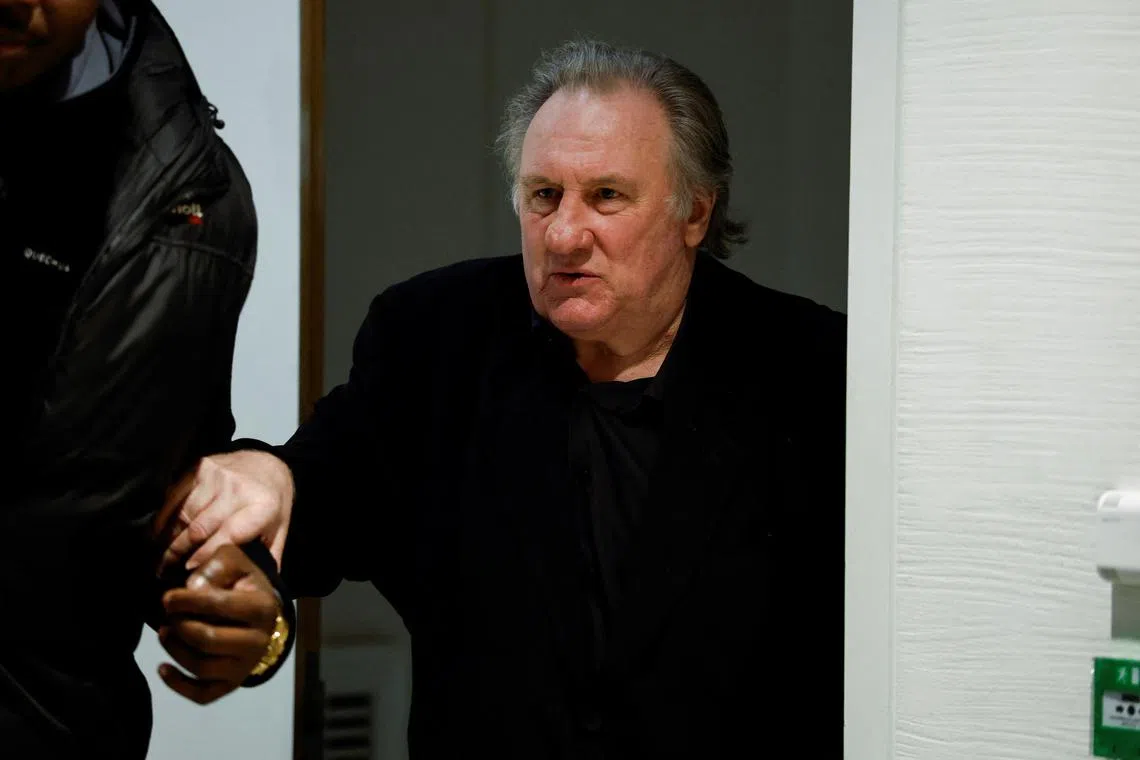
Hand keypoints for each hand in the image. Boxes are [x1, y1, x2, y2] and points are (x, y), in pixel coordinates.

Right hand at [156, 450, 293, 572]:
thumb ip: (267, 560)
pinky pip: (174, 497)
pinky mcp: (198, 468)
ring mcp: (216, 476)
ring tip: (159, 559)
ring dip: (168, 538)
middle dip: (179, 553)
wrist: (266, 463)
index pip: (228, 535)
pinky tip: (157, 535)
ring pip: (183, 514)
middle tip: (165, 573)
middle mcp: (237, 490)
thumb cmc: (271, 503)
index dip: (205, 556)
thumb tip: (254, 593)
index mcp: (261, 507)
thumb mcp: (279, 530)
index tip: (189, 574)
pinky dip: (164, 518)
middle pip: (199, 528)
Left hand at [158, 544, 281, 704]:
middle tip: (168, 615)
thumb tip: (193, 589)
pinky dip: (177, 684)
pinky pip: (202, 695)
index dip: (186, 601)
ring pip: (201, 667)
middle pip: (207, 639)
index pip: (219, 605)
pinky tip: (162, 667)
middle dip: (180, 626)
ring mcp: (246, 667)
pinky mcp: (232, 685)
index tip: (167, 598)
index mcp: (263, 608)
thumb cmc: (242, 583)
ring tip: (164, 632)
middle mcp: (259, 641)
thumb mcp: (234, 561)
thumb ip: (215, 566)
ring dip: (174, 650)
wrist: (260, 611)